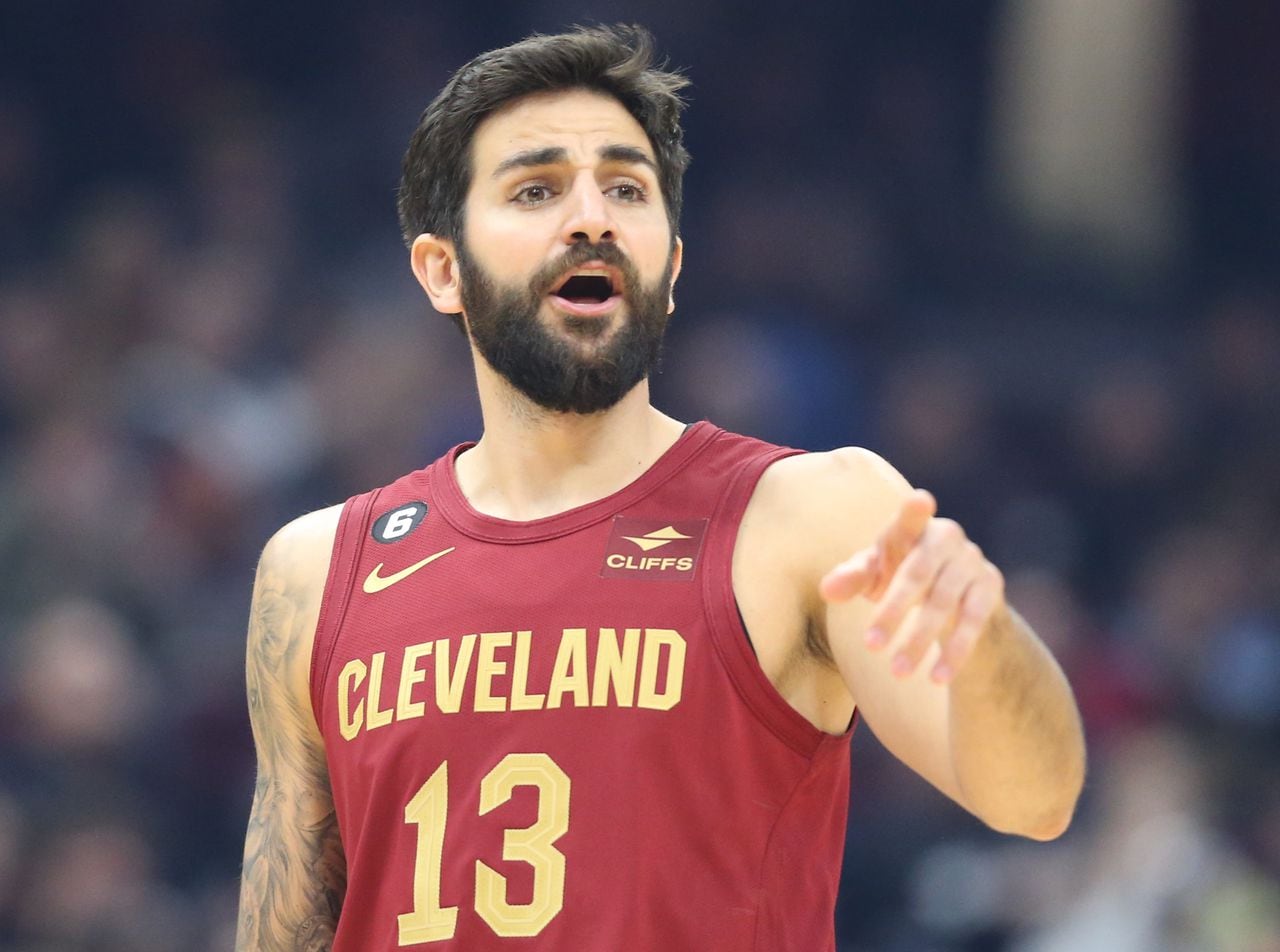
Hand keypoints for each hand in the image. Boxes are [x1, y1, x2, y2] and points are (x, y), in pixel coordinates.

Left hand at [818, 489, 1005, 683]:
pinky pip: (975, 622)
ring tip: (897, 673)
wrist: (950, 593)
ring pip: (946, 603)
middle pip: (918, 575)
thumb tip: (827, 590)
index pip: (910, 518)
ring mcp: (972, 560)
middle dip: (893, 612)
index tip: (921, 499)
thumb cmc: (896, 574)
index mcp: (911, 528)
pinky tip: (937, 677)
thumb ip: (850, 578)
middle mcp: (946, 537)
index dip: (915, 511)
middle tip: (870, 647)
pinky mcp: (990, 586)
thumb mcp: (871, 575)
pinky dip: (956, 652)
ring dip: (920, 640)